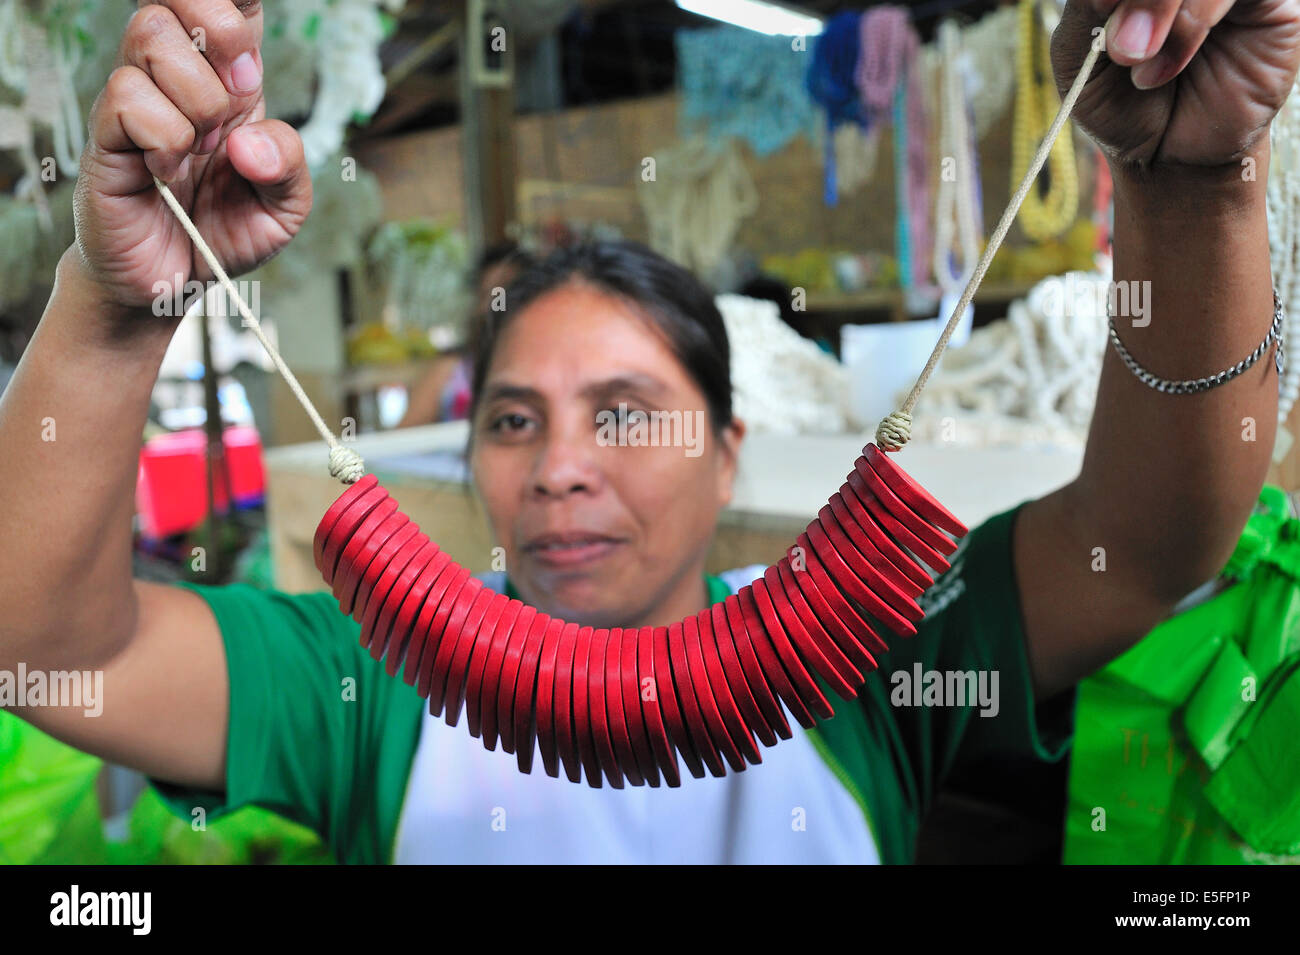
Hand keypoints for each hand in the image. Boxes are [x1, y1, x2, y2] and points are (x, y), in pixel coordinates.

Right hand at [72, 0, 310, 311]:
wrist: (177, 285)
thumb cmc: (224, 233)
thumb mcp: (284, 208)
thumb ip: (289, 165)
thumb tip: (249, 142)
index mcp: (229, 82)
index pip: (230, 5)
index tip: (245, 30)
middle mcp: (179, 80)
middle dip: (222, 30)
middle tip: (240, 94)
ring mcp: (138, 101)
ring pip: (151, 34)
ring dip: (197, 95)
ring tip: (202, 146)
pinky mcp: (106, 135)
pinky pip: (128, 98)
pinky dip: (164, 136)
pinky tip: (169, 170)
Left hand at [1052, 0, 1299, 167]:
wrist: (1165, 155)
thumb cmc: (1121, 102)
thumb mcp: (1080, 54)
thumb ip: (1086, 7)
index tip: (1097, 5)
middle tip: (1117, 46)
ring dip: (1162, 8)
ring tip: (1136, 60)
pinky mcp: (1273, 1)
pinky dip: (1196, 20)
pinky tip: (1169, 63)